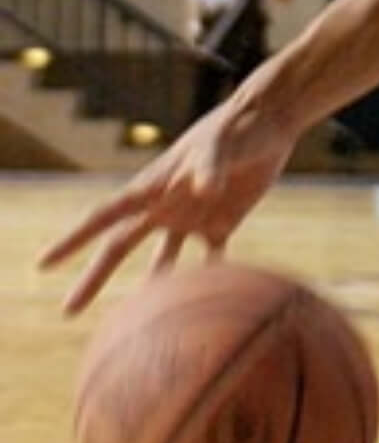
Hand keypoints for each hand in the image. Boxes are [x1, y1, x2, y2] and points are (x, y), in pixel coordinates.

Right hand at [37, 102, 296, 314]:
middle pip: (120, 247)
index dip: (73, 240)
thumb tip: (205, 190)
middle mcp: (165, 206)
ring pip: (162, 260)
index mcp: (153, 188)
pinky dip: (206, 280)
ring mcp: (193, 215)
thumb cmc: (238, 130)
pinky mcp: (224, 221)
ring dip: (150, 286)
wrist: (270, 122)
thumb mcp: (219, 145)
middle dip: (94, 278)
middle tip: (67, 311)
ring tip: (136, 320)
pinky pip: (210, 260)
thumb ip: (210, 167)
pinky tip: (199, 309)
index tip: (44, 264)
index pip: (104, 218)